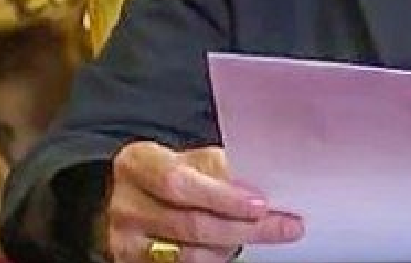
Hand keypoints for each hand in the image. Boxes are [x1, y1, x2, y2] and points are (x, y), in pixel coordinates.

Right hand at [102, 141, 303, 262]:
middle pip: (190, 224)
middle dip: (243, 227)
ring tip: (265, 234)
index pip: (179, 183)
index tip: (261, 204)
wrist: (128, 200)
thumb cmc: (166, 173)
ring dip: (233, 246)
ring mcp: (127, 240)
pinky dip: (215, 260)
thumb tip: (264, 186)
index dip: (222, 197)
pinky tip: (236, 248)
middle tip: (283, 225)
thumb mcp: (186, 159)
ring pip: (189, 254)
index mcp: (138, 164)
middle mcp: (127, 205)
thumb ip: (218, 170)